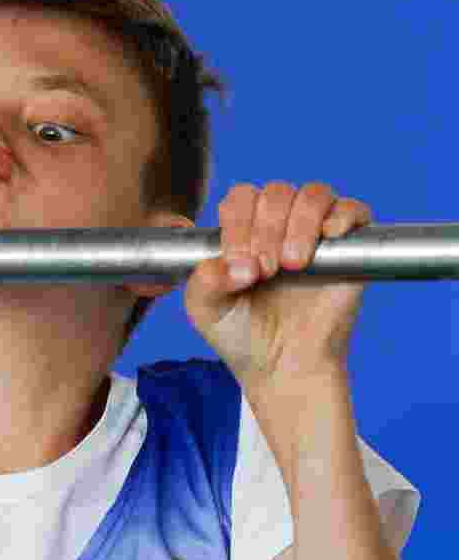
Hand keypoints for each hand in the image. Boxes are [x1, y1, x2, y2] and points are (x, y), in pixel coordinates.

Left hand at [181, 181, 372, 390]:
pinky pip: (354, 210)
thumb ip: (204, 282)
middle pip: (276, 192)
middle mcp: (278, 224)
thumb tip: (235, 264)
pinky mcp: (349, 247)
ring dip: (300, 222)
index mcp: (242, 230)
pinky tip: (329, 235)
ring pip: (314, 194)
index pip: (240, 199)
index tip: (240, 262)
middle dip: (267, 227)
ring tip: (292, 263)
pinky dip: (343, 214)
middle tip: (265, 269)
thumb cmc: (241, 333)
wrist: (283, 367)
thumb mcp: (205, 309)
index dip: (238, 223)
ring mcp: (315, 233)